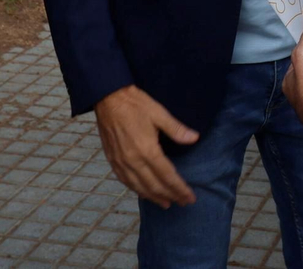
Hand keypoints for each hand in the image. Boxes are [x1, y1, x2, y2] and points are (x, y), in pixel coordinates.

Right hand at [94, 85, 199, 208]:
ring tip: (166, 204)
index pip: (167, 176)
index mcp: (147, 150)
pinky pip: (125, 182)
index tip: (190, 197)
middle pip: (154, 186)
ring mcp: (121, 163)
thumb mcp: (159, 113)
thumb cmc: (135, 104)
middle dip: (170, 196)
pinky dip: (137, 190)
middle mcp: (133, 161)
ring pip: (139, 187)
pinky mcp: (112, 161)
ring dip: (154, 197)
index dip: (180, 189)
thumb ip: (176, 129)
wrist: (108, 98)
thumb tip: (195, 138)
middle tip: (183, 203)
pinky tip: (144, 193)